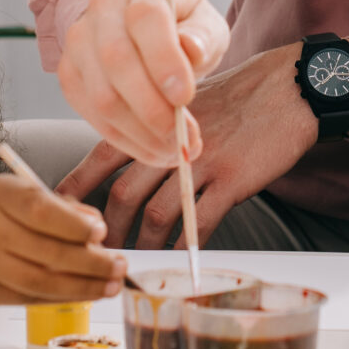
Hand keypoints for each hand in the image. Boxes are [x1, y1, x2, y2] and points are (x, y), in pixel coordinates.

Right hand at [0, 176, 127, 306]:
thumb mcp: (10, 195)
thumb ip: (54, 208)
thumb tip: (98, 230)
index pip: (41, 210)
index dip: (75, 225)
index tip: (103, 233)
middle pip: (47, 252)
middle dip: (92, 264)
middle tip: (120, 268)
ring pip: (41, 282)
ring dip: (82, 288)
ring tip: (110, 287)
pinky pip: (26, 298)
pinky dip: (59, 298)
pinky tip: (81, 294)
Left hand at [56, 44, 318, 247]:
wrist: (289, 87)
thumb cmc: (239, 95)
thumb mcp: (187, 100)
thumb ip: (156, 128)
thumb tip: (128, 162)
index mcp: (155, 118)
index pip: (103, 154)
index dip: (78, 185)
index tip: (59, 208)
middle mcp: (171, 140)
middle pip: (124, 192)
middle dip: (106, 228)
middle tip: (98, 251)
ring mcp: (202, 161)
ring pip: (157, 213)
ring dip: (142, 244)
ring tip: (135, 262)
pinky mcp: (232, 179)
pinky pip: (201, 222)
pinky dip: (186, 245)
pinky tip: (180, 257)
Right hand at [58, 0, 231, 165]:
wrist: (144, 25)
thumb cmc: (183, 26)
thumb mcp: (207, 25)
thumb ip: (203, 36)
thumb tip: (191, 50)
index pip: (146, 17)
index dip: (164, 59)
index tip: (185, 97)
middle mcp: (103, 9)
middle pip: (116, 60)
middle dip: (152, 109)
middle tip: (184, 140)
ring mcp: (79, 41)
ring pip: (101, 95)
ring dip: (140, 133)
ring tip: (174, 152)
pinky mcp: (69, 73)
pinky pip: (90, 114)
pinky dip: (123, 140)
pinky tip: (151, 148)